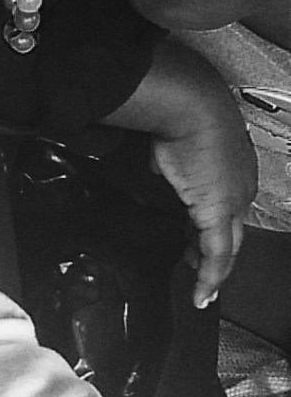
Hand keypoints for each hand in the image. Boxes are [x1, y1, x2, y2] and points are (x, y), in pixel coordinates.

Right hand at [150, 115, 255, 308]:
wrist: (189, 103)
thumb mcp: (170, 141)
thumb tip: (155, 169)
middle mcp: (240, 186)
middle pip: (232, 230)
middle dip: (214, 250)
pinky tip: (202, 292)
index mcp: (232, 166)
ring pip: (227, 245)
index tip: (195, 233)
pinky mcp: (218, 212)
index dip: (209, 222)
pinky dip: (209, 276)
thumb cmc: (180, 111)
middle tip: (199, 266)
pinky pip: (217, 255)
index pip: (224, 204)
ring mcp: (234, 199)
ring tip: (201, 284)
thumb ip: (166, 161)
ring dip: (211, 265)